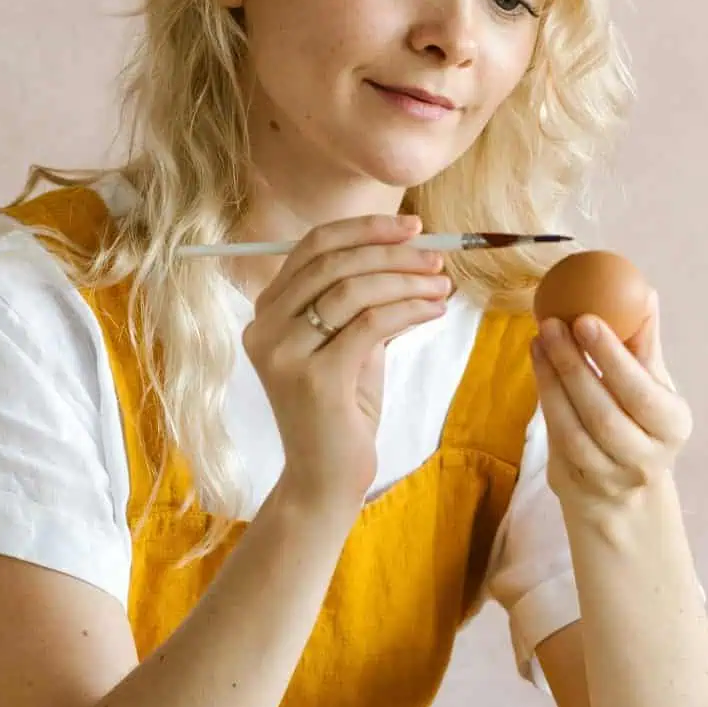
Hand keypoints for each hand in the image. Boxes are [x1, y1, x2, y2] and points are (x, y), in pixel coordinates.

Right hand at [241, 213, 452, 515]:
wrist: (324, 479)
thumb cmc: (340, 411)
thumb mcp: (348, 345)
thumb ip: (362, 302)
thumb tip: (411, 254)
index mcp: (266, 312)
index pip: (313, 247)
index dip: (365, 229)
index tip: (412, 226)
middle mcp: (264, 328)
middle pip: (332, 262)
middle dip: (391, 252)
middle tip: (436, 257)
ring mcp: (284, 354)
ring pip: (352, 289)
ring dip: (405, 280)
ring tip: (443, 286)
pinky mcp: (314, 380)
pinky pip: (369, 325)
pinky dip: (408, 309)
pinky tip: (434, 311)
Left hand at [530, 291, 691, 522]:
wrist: (626, 492)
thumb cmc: (640, 422)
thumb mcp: (652, 386)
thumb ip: (644, 344)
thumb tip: (643, 291)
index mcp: (672, 426)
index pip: (642, 393)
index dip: (612, 358)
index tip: (585, 319)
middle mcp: (646, 459)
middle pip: (604, 414)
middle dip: (573, 366)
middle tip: (552, 325)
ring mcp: (610, 479)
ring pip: (574, 433)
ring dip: (552, 384)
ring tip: (540, 343)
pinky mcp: (578, 487)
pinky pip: (556, 444)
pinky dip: (546, 404)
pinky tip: (539, 368)